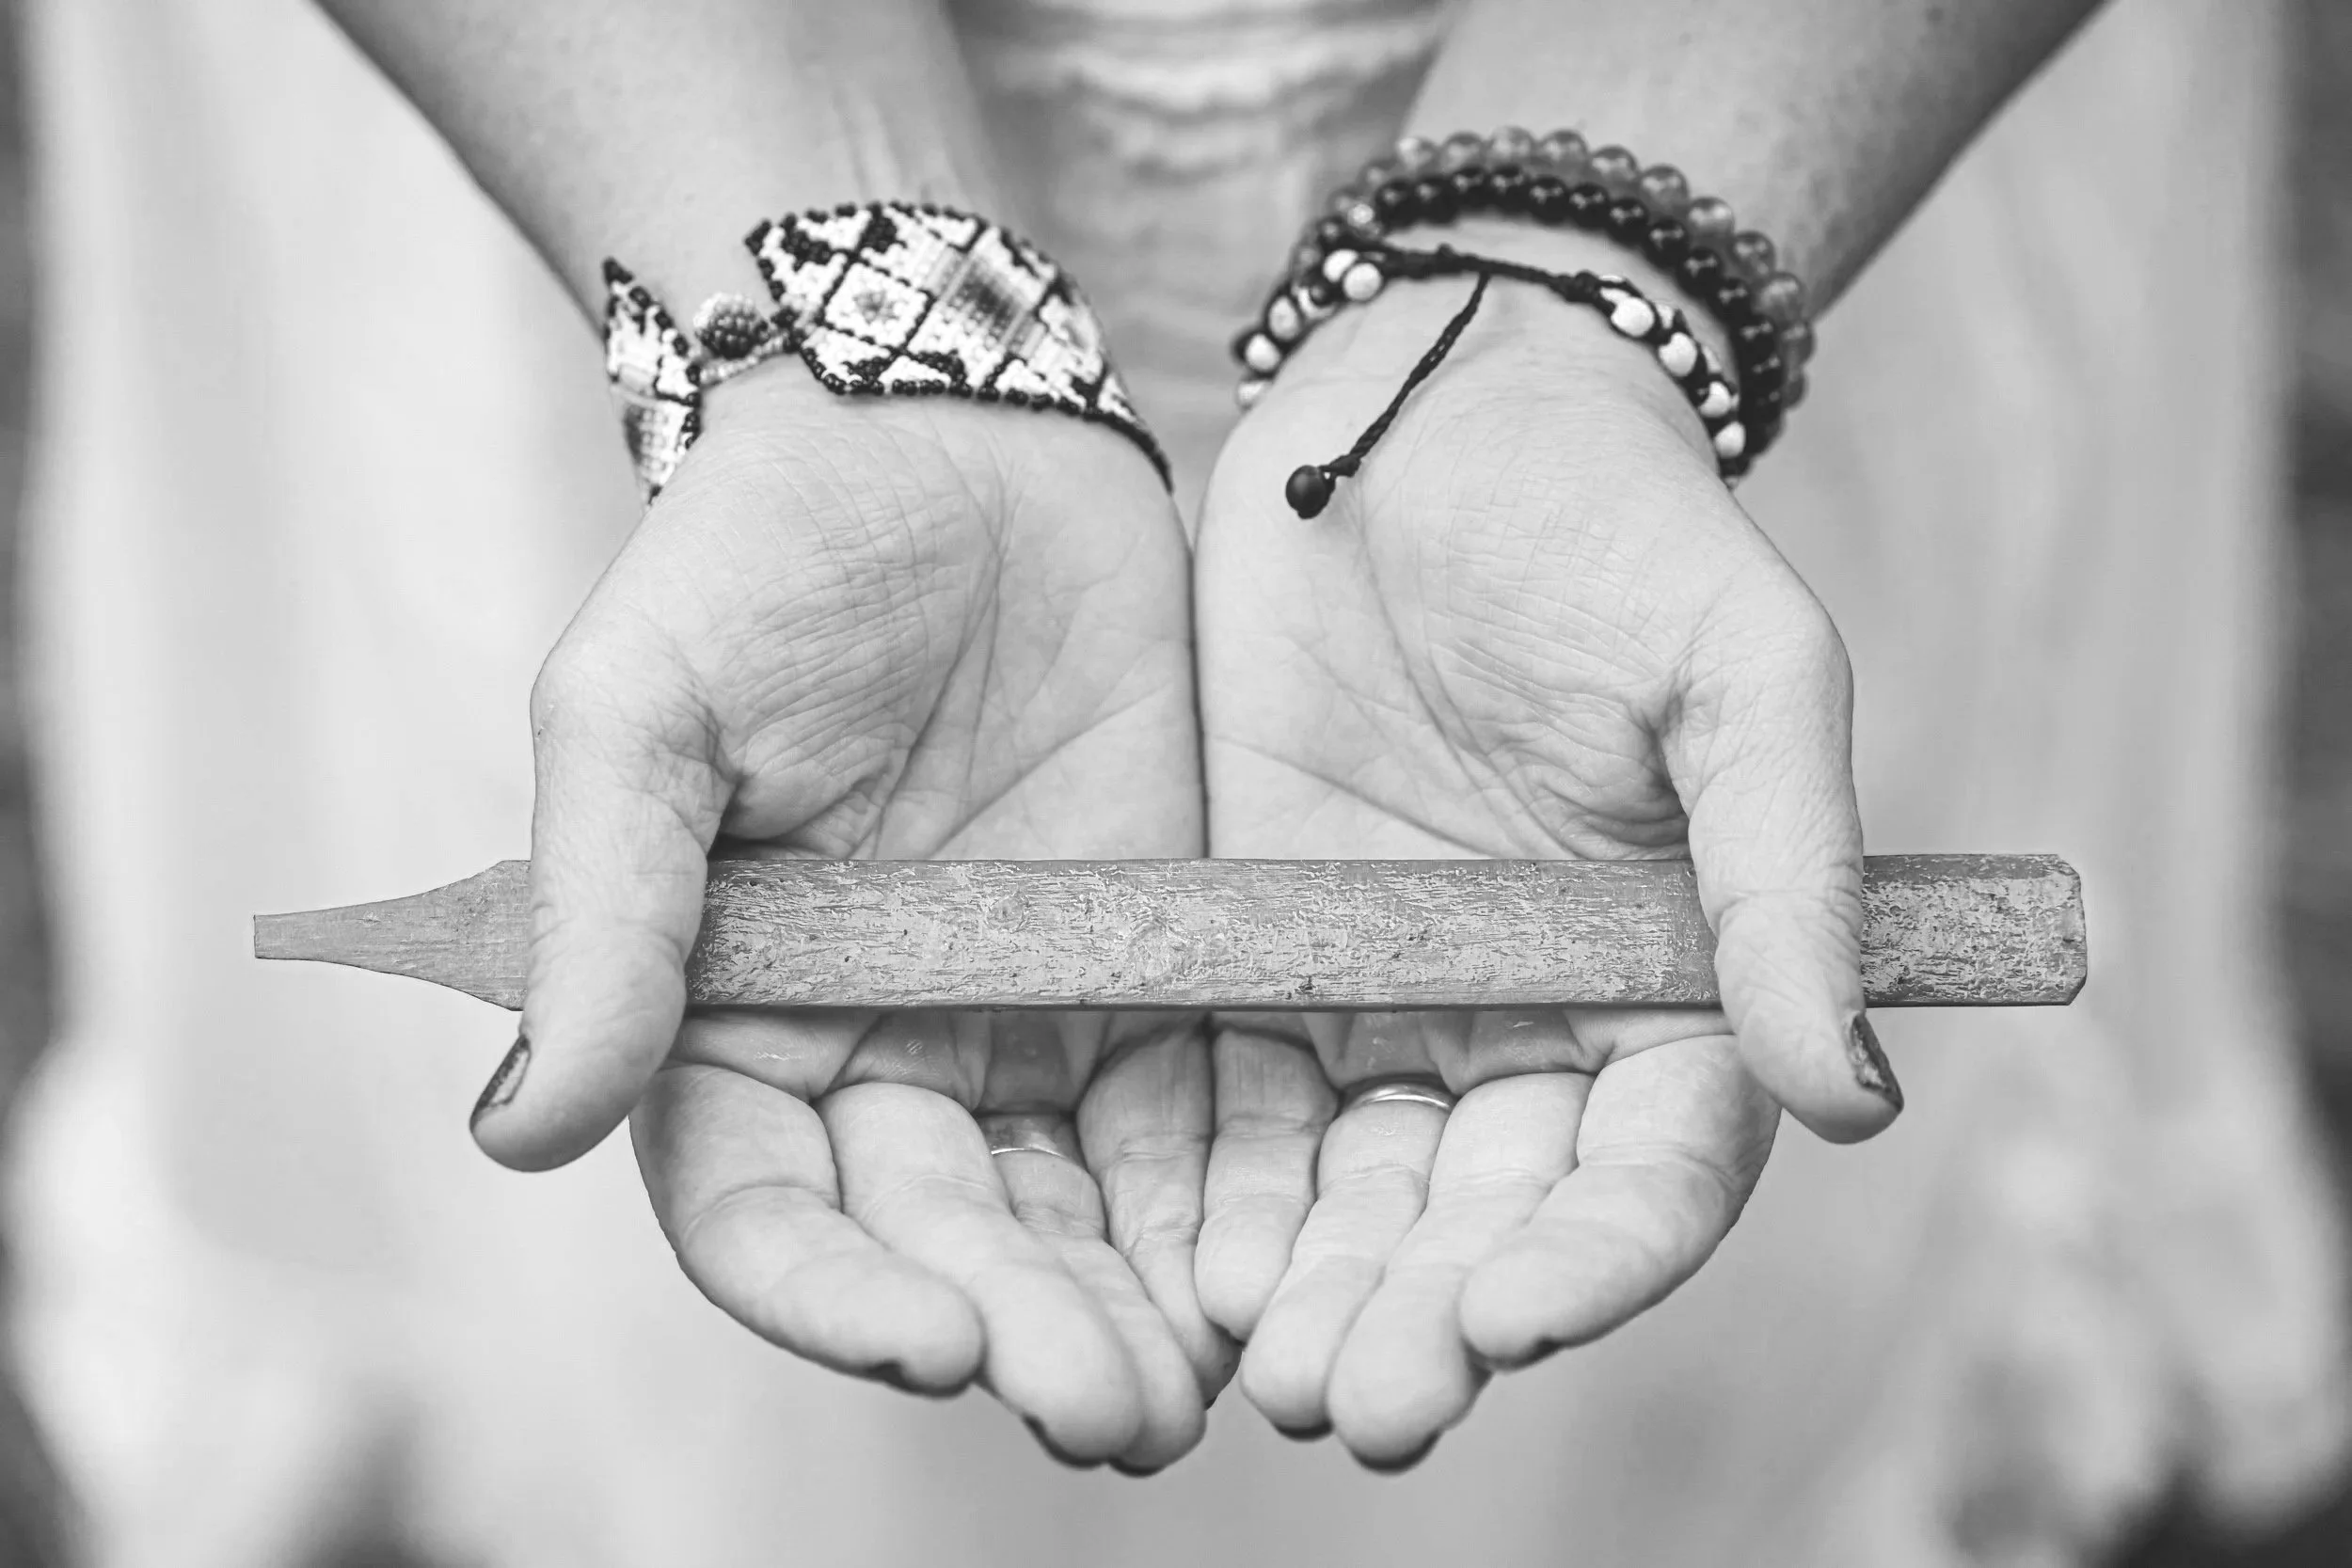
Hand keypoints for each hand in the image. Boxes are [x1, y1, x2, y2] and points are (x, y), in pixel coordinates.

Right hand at [480, 370, 1230, 1470]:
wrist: (953, 427)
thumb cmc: (765, 551)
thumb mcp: (646, 709)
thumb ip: (606, 912)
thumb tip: (520, 1130)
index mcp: (732, 1014)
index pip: (764, 1205)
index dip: (833, 1293)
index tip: (931, 1337)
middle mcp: (876, 1046)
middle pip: (938, 1238)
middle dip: (1016, 1332)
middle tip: (1107, 1406)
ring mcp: (1021, 1019)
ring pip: (1071, 1215)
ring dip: (1128, 1314)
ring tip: (1197, 1389)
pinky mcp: (1151, 967)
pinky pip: (1191, 1115)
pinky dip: (1224, 1205)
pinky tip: (1276, 1272)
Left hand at [1190, 226, 1898, 1466]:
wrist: (1431, 414)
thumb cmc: (1617, 525)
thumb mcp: (1740, 676)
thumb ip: (1785, 876)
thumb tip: (1852, 1099)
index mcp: (1674, 984)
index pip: (1649, 1171)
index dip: (1590, 1261)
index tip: (1510, 1320)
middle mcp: (1530, 1023)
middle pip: (1484, 1217)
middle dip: (1423, 1316)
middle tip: (1350, 1404)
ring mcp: (1388, 1002)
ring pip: (1354, 1193)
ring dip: (1311, 1293)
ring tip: (1257, 1377)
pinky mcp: (1258, 956)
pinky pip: (1231, 1104)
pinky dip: (1208, 1195)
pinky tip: (1175, 1267)